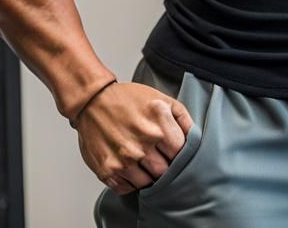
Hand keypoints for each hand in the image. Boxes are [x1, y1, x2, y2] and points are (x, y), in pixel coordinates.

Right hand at [72, 81, 194, 193]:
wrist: (93, 101)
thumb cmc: (128, 98)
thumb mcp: (161, 98)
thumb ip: (181, 118)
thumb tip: (193, 137)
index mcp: (157, 128)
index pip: (180, 154)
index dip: (179, 154)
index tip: (173, 152)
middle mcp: (141, 147)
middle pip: (164, 172)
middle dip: (164, 166)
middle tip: (159, 158)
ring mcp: (123, 162)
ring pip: (147, 183)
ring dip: (147, 175)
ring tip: (144, 162)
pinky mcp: (108, 171)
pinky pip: (127, 189)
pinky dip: (131, 182)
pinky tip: (130, 168)